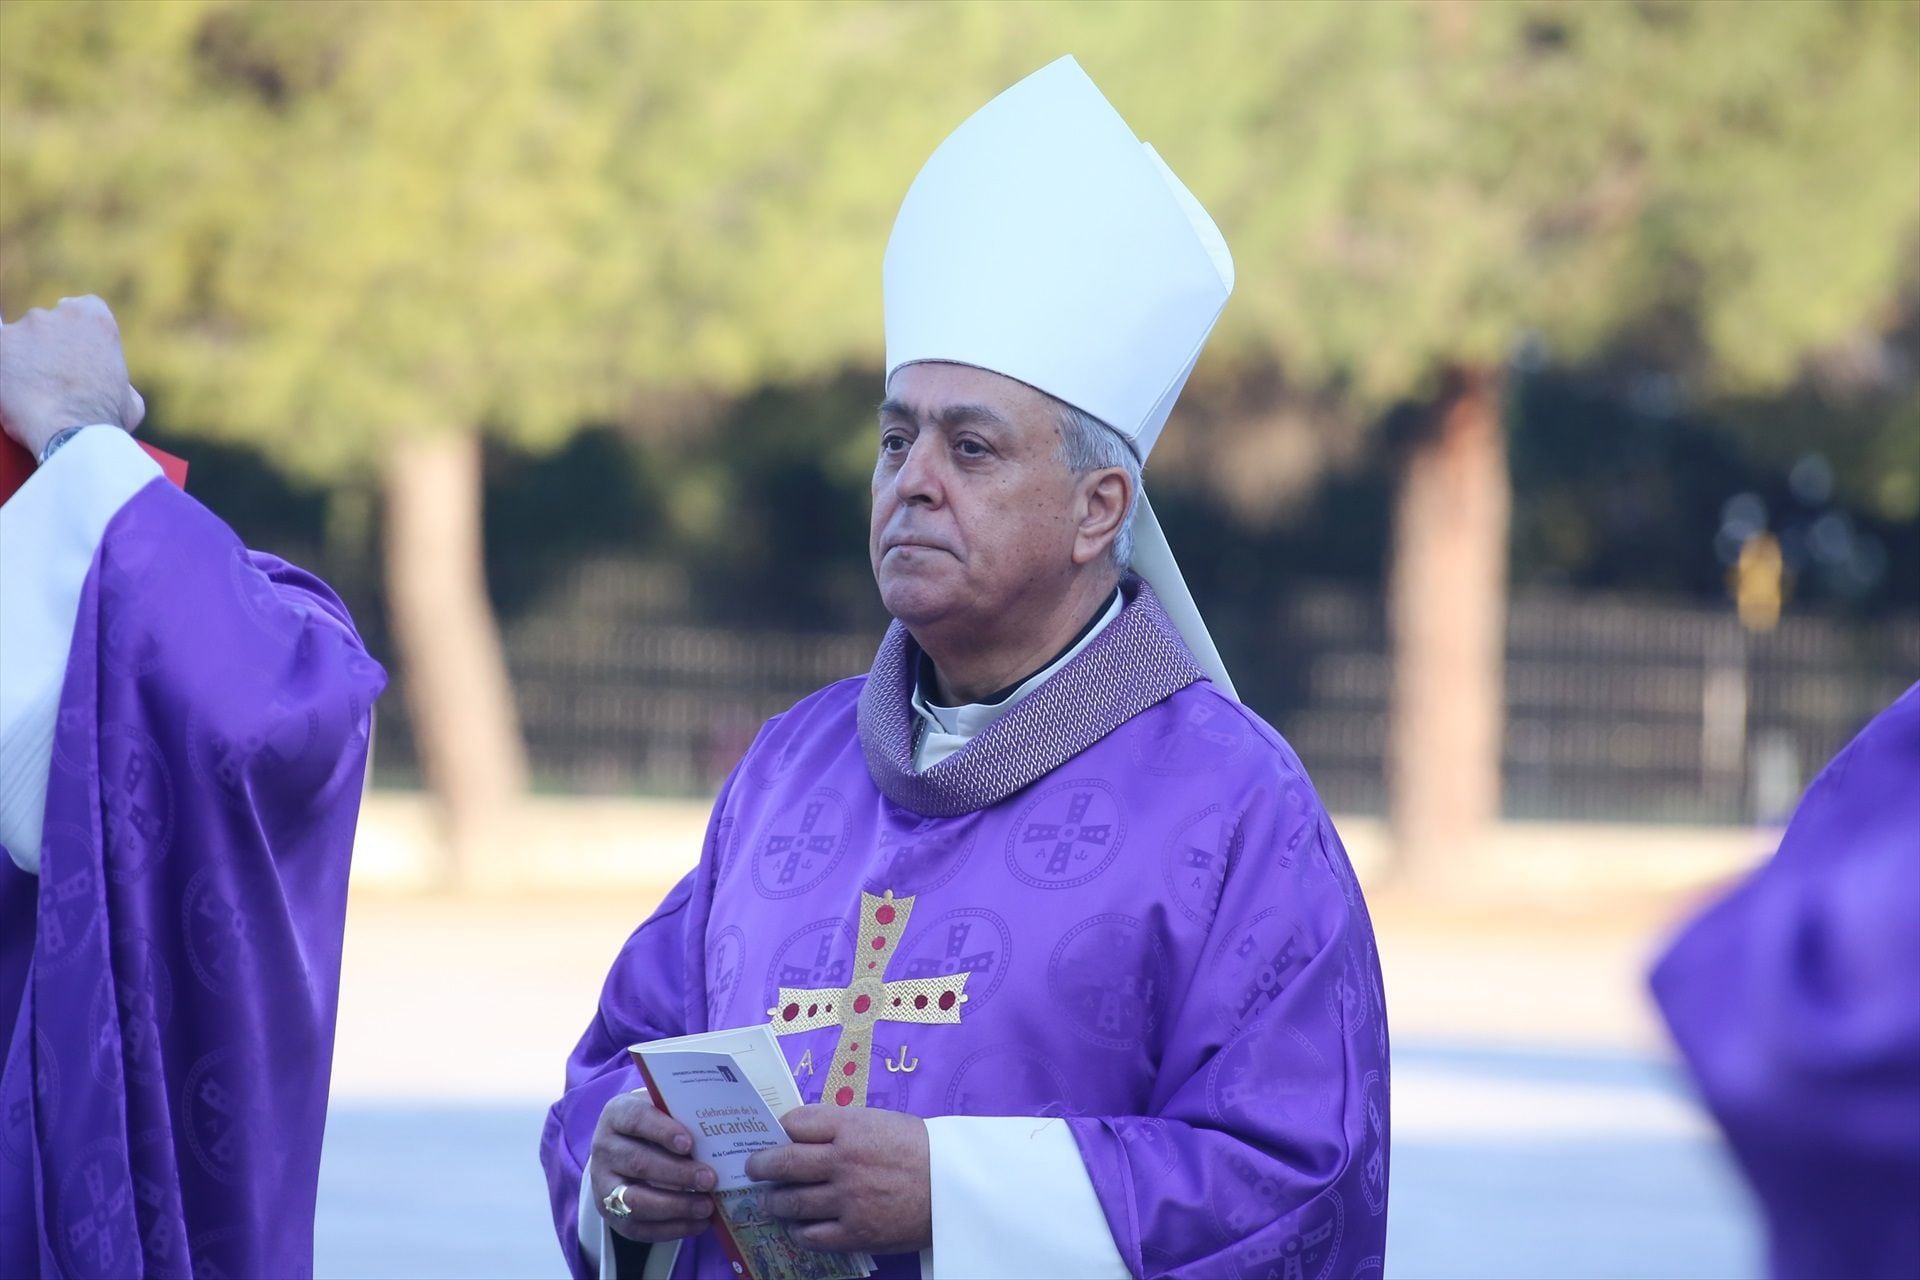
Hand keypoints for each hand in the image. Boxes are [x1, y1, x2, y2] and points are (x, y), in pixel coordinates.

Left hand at [0, 295, 145, 457]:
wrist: (71, 433)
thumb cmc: (104, 419)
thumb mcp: (130, 396)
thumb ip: (119, 379)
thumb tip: (114, 386)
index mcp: (96, 318)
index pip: (82, 309)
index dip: (75, 333)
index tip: (73, 353)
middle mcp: (61, 313)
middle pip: (46, 321)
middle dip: (46, 345)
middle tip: (48, 378)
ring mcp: (27, 325)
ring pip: (17, 337)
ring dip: (21, 358)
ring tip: (29, 391)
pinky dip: (3, 368)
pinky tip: (11, 387)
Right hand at [589, 1088, 717, 1243]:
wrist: (625, 1148)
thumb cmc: (656, 1125)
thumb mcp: (663, 1110)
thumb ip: (683, 1115)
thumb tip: (721, 1130)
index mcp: (617, 1114)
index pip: (636, 1119)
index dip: (662, 1131)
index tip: (689, 1143)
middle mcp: (604, 1148)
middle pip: (639, 1163)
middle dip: (678, 1174)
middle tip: (710, 1179)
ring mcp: (603, 1184)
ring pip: (636, 1200)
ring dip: (676, 1205)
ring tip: (707, 1206)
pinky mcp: (611, 1214)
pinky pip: (640, 1228)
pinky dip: (673, 1228)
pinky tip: (700, 1223)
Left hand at [745, 1104, 931, 1254]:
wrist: (956, 1187)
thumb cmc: (921, 1149)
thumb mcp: (882, 1122)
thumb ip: (843, 1126)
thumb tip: (805, 1132)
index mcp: (851, 1127)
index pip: (795, 1123)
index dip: (779, 1128)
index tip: (775, 1135)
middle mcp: (843, 1161)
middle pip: (783, 1163)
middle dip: (760, 1166)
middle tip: (753, 1168)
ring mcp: (847, 1200)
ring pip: (791, 1202)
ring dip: (773, 1202)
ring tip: (770, 1202)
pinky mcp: (856, 1233)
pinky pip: (811, 1235)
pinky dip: (797, 1231)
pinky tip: (796, 1228)